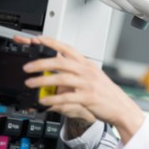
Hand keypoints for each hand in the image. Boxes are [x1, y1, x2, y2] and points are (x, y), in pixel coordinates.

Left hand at [14, 35, 144, 142]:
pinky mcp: (88, 98)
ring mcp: (88, 84)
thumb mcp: (94, 77)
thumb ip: (78, 72)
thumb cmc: (107, 94)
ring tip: (30, 84)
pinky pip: (66, 97)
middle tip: (27, 68)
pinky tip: (44, 101)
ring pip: (61, 78)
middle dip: (40, 63)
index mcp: (87, 65)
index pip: (67, 49)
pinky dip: (53, 99)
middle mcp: (87, 72)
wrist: (121, 108)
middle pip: (60, 62)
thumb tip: (61, 68)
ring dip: (42, 81)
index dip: (51, 42)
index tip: (37, 40)